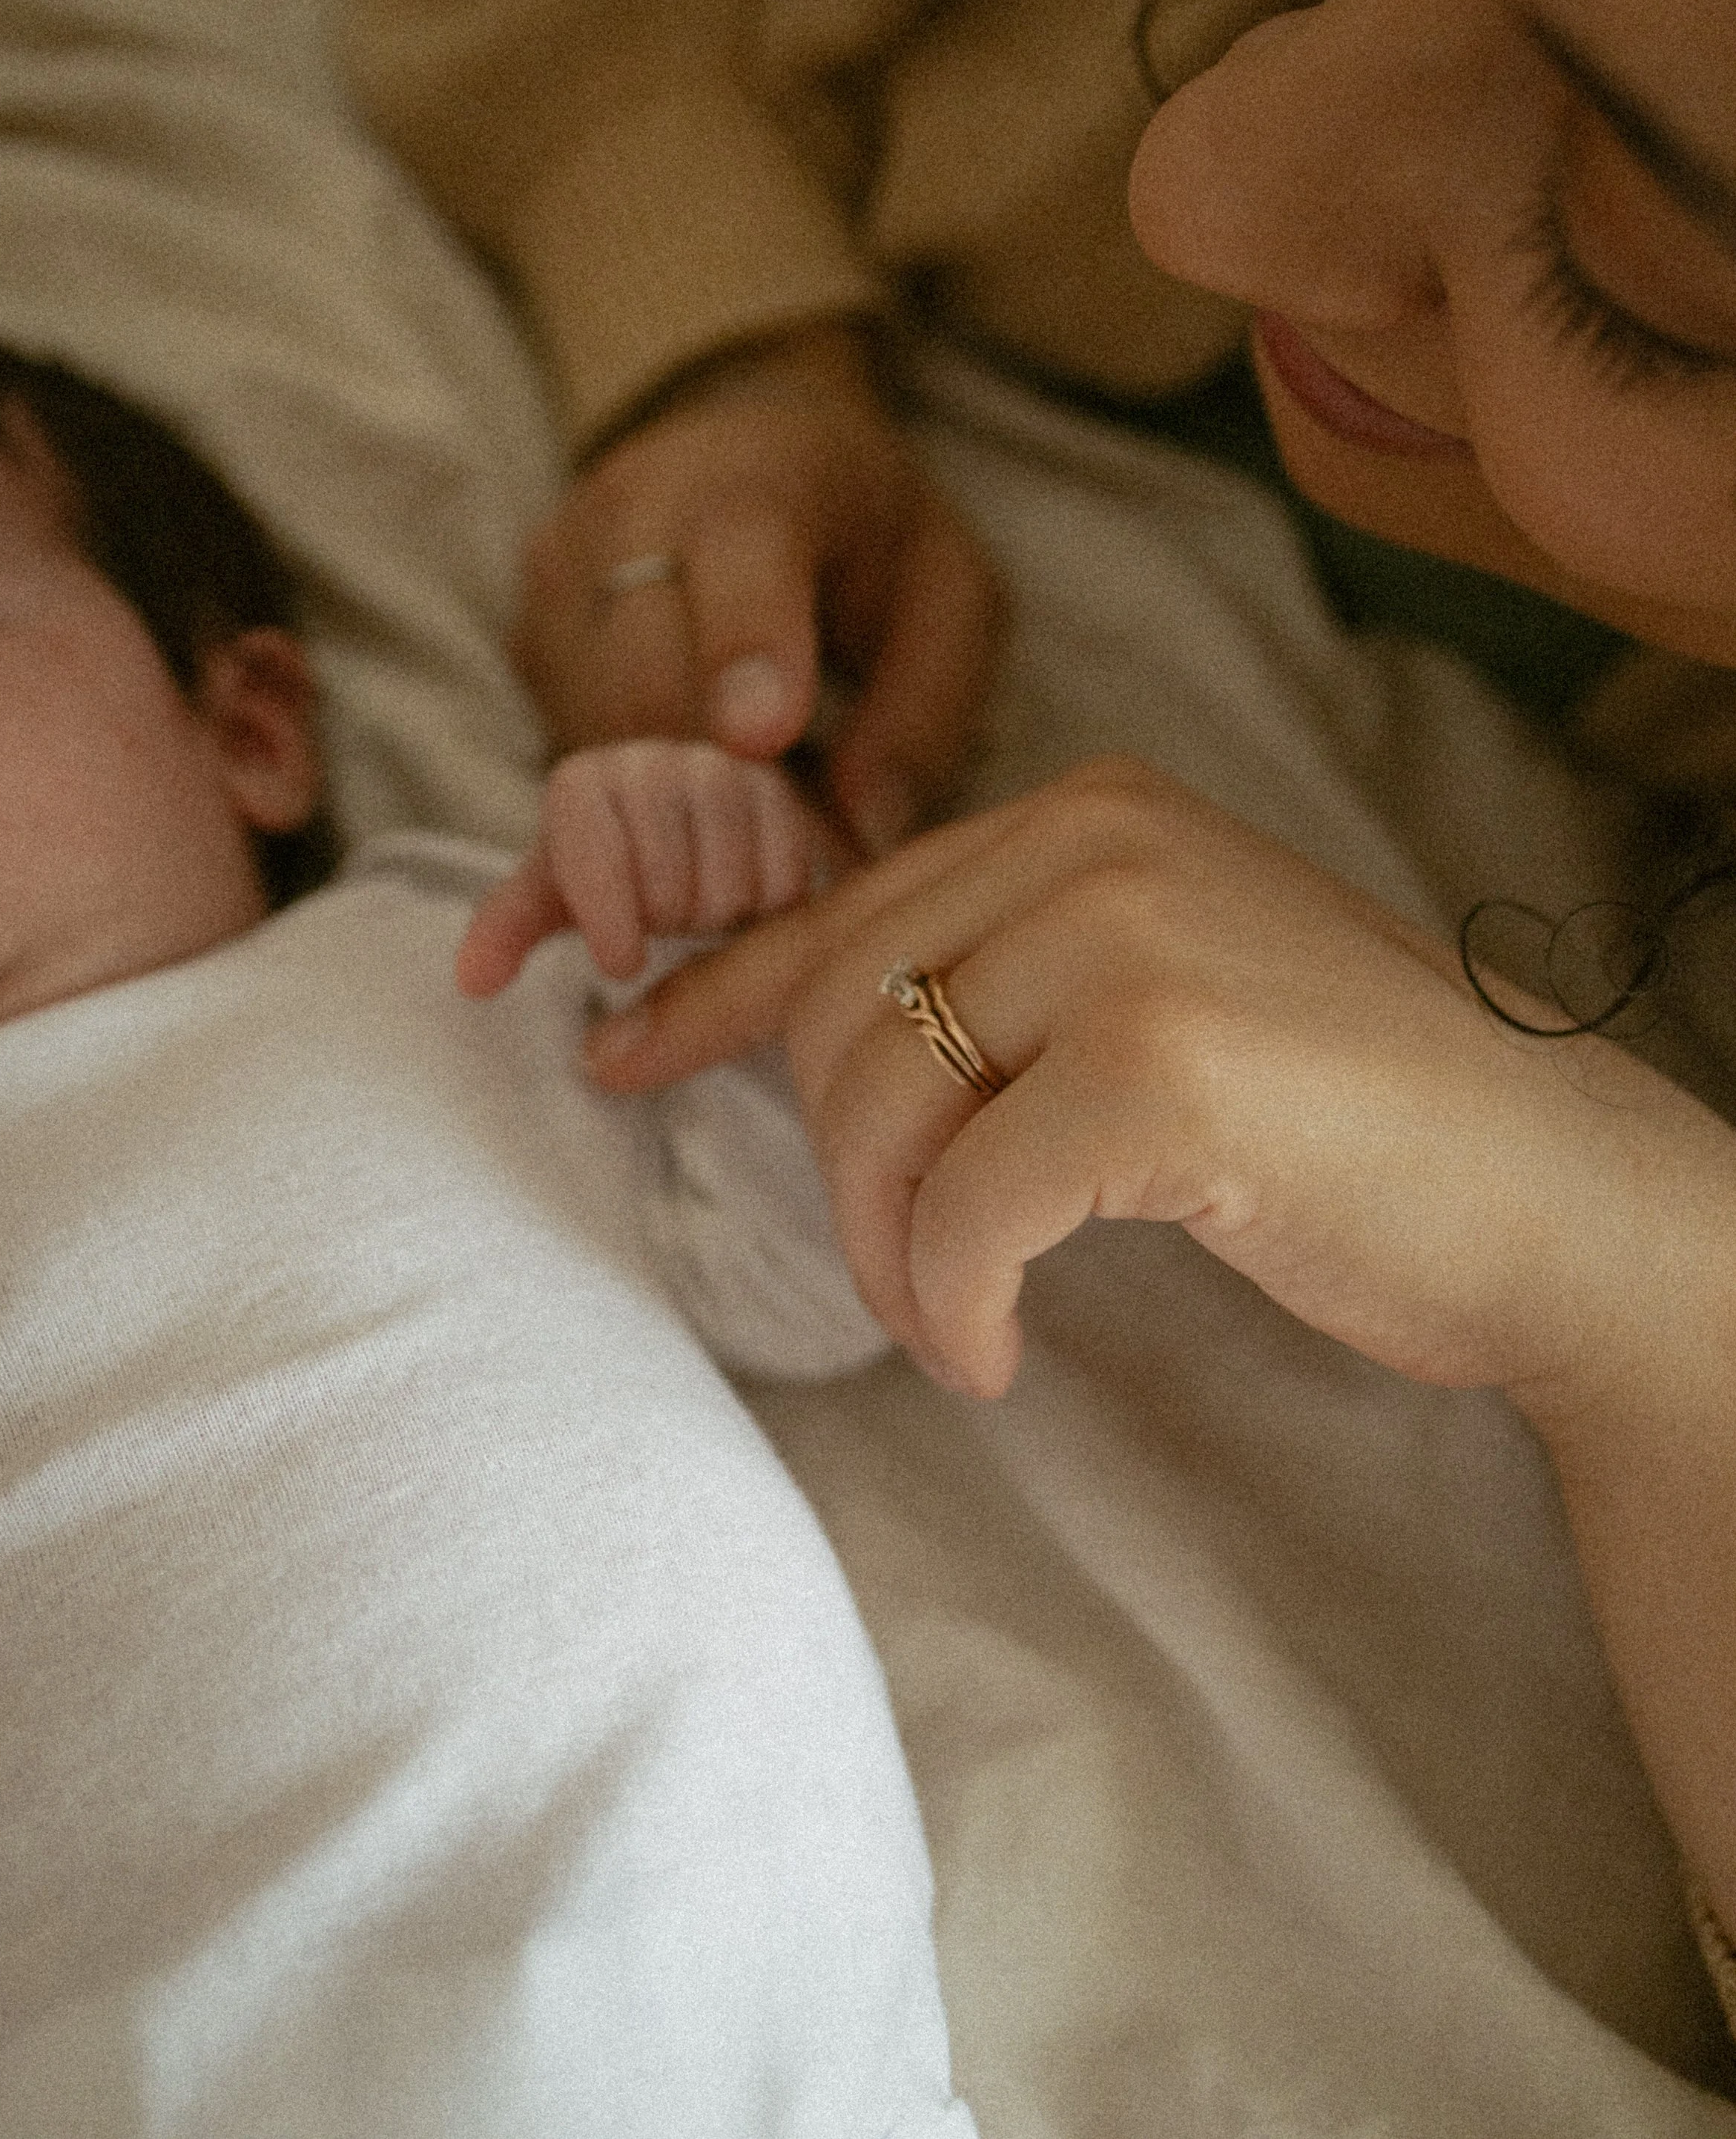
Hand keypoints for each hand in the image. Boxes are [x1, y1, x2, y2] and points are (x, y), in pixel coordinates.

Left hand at [457, 739, 846, 992]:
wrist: (687, 837)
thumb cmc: (609, 875)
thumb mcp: (552, 897)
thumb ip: (509, 929)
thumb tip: (471, 980)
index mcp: (584, 781)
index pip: (589, 833)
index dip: (605, 905)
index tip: (619, 966)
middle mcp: (653, 759)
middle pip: (664, 870)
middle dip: (663, 922)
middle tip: (663, 928)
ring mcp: (725, 773)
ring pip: (727, 881)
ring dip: (715, 923)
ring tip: (700, 918)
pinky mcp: (783, 799)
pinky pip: (783, 880)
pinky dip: (765, 915)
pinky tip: (746, 912)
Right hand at [510, 325, 1002, 856]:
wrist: (747, 447)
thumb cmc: (868, 531)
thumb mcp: (952, 597)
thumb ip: (923, 712)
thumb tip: (860, 839)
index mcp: (759, 480)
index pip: (739, 554)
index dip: (745, 648)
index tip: (765, 737)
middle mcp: (633, 513)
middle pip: (644, 676)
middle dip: (712, 795)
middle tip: (782, 881)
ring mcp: (562, 579)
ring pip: (591, 734)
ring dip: (667, 822)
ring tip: (743, 860)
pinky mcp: (528, 642)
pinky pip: (564, 754)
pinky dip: (621, 820)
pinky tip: (671, 849)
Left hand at [585, 759, 1726, 1412]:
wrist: (1546, 1197)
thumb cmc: (1348, 1122)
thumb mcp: (1157, 998)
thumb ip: (1009, 982)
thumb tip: (817, 1036)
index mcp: (1089, 812)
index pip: (847, 901)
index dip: (711, 992)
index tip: (619, 1055)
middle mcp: (1096, 841)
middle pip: (835, 1006)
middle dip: (833, 1172)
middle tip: (903, 1283)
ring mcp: (1129, 940)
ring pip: (872, 1104)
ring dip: (887, 1253)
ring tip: (956, 1323)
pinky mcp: (1159, 1066)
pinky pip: (956, 1209)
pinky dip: (948, 1307)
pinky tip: (998, 1353)